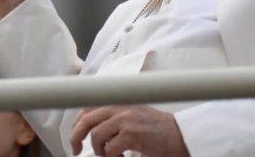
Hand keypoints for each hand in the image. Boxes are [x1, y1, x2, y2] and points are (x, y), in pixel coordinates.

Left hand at [71, 105, 188, 156]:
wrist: (179, 135)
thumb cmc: (156, 129)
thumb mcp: (132, 115)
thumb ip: (113, 117)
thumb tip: (93, 129)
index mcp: (117, 102)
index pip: (87, 108)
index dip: (77, 122)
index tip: (75, 136)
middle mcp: (118, 107)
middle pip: (86, 120)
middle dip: (76, 136)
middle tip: (76, 150)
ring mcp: (124, 119)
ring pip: (96, 135)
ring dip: (99, 150)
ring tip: (109, 155)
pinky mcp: (131, 134)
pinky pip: (110, 148)